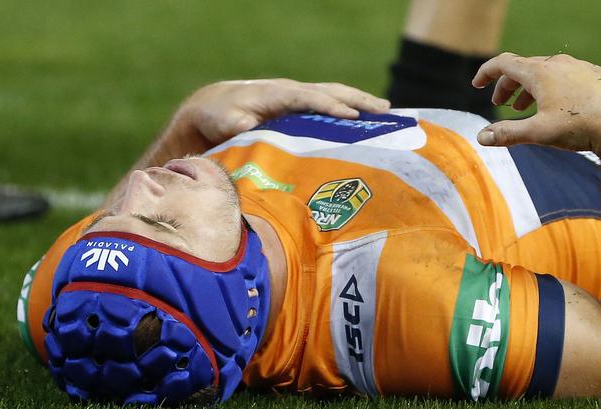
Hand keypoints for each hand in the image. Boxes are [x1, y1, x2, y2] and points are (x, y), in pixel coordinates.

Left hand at [175, 79, 390, 147]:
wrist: (214, 105)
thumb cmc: (220, 114)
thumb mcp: (225, 120)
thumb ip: (239, 124)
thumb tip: (252, 126)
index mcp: (278, 93)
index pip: (311, 98)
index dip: (332, 107)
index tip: (352, 117)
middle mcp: (292, 91)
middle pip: (331, 91)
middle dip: (358, 100)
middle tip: (385, 111)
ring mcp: (297, 97)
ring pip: (334, 95)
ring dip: (359, 102)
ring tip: (386, 111)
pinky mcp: (298, 107)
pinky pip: (328, 105)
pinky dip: (348, 108)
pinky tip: (364, 120)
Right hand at [472, 52, 600, 154]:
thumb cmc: (580, 125)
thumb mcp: (537, 132)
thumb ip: (506, 134)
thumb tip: (481, 137)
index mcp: (539, 73)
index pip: (504, 64)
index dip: (486, 73)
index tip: (477, 84)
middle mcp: (557, 65)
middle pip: (522, 68)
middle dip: (507, 86)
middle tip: (499, 103)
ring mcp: (577, 68)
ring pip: (543, 72)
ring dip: (527, 88)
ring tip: (522, 107)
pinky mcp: (592, 76)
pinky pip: (562, 76)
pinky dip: (547, 88)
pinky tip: (552, 107)